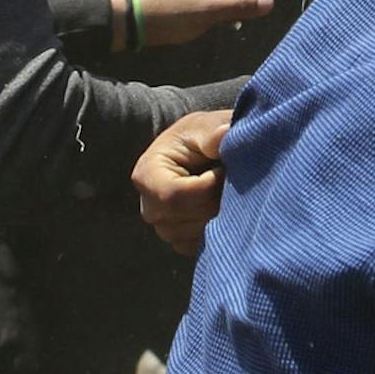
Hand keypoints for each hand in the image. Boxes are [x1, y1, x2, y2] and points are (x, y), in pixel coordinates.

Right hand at [132, 108, 233, 256]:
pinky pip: (201, 247)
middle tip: (228, 180)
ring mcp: (164, 228)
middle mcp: (149, 207)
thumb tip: (224, 133)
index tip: (221, 169)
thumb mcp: (208, 127)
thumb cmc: (204, 136)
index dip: (205, 186)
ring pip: (195, 234)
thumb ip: (213, 132)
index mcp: (146, 175)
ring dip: (219, 214)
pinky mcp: (182, 241)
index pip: (172, 196)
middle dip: (214, 200)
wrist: (210, 155)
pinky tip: (223, 209)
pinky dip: (218, 231)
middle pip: (184, 219)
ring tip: (225, 191)